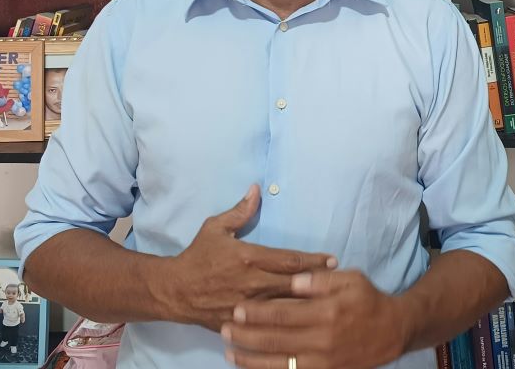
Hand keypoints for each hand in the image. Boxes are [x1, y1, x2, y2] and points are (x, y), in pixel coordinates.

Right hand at [161, 185, 338, 331]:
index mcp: (250, 257)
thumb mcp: (215, 228)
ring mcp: (248, 306)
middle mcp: (253, 283)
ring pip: (286, 307)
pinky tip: (304, 324)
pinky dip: (288, 323)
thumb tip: (257, 189)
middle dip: (320, 282)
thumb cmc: (198, 256)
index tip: (332, 259)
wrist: (175, 290)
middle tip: (339, 281)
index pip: (290, 260)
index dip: (314, 260)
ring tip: (330, 301)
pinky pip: (269, 325)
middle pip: (295, 284)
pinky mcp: (242, 323)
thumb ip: (240, 211)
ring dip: (309, 303)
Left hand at [222, 270, 410, 368]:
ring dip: (251, 359)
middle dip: (246, 335)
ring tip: (230, 352)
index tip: (236, 308)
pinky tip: (253, 368)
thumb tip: (293, 279)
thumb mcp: (350, 279)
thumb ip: (320, 280)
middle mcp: (322, 340)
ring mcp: (322, 361)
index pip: (282, 313)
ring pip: (279, 362)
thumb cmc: (368, 300)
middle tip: (224, 329)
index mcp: (326, 312)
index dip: (257, 312)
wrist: (393, 331)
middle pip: (275, 339)